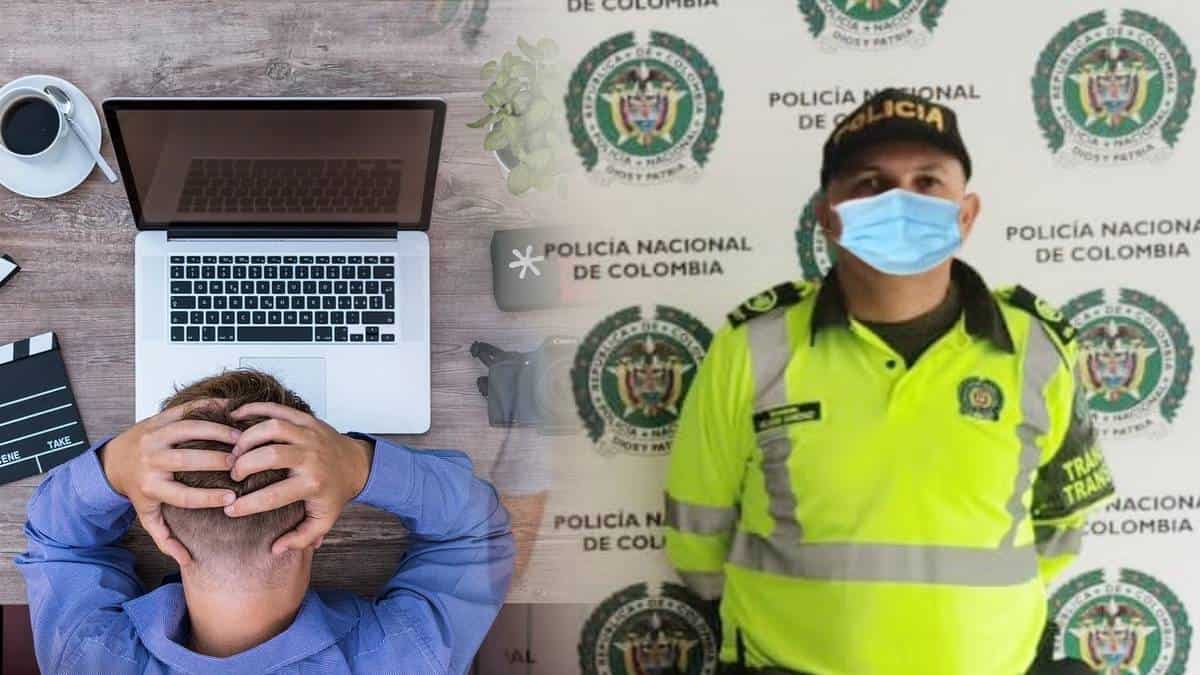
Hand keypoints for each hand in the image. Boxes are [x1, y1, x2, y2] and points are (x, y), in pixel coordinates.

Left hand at [101, 399, 240, 565]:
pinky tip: (230, 411)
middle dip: (218, 461)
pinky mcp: (159, 419)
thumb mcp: (147, 514)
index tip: (232, 498)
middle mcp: (151, 461)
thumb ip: (165, 537)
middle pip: (188, 460)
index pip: (184, 495)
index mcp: (150, 487)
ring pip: (188, 430)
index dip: (209, 498)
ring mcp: (154, 437)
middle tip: (241, 463)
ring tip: (240, 438)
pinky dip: (208, 408)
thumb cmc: (137, 489)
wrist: (113, 460)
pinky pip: (185, 410)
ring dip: (217, 432)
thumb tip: (186, 560)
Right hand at [224, 403, 373, 553]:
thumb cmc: (335, 494)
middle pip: (270, 456)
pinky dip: (254, 409)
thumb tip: (275, 550)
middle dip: (244, 465)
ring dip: (247, 437)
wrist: (357, 464)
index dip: (247, 505)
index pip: (273, 496)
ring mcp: (309, 435)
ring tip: (234, 451)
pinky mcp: (306, 419)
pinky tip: (235, 416)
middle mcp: (311, 457)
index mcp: (313, 484)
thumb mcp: (323, 521)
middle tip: (232, 474)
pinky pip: (277, 409)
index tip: (229, 510)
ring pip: (272, 428)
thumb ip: (300, 538)